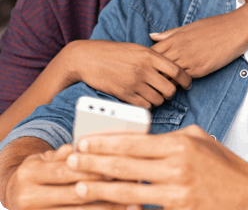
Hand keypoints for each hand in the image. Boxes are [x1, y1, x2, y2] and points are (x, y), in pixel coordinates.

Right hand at [4, 144, 129, 209]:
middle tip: (130, 181)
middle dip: (103, 187)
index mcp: (30, 173)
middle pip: (74, 193)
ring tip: (131, 202)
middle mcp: (29, 197)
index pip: (66, 170)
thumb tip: (84, 144)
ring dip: (107, 207)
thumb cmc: (39, 170)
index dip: (91, 167)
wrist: (15, 193)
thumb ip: (66, 151)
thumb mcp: (47, 156)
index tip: (116, 164)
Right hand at [65, 40, 191, 108]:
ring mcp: (134, 83)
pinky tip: (143, 99)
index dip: (186, 79)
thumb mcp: (136, 48)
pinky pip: (145, 106)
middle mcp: (144, 69)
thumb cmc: (113, 52)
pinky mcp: (125, 94)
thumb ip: (153, 57)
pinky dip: (147, 105)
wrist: (88, 58)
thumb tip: (170, 68)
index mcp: (149, 55)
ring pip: (159, 99)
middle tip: (167, 91)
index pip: (177, 70)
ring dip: (159, 99)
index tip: (187, 84)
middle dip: (171, 92)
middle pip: (170, 89)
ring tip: (153, 94)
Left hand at [66, 125, 247, 209]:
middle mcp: (175, 167)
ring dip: (100, 188)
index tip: (85, 140)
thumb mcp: (198, 138)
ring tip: (79, 184)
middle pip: (125, 165)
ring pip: (129, 191)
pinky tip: (108, 205)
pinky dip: (124, 207)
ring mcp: (176, 193)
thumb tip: (145, 139)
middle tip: (71, 159)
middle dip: (94, 162)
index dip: (106, 141)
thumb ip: (171, 137)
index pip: (134, 141)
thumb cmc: (223, 164)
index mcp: (179, 144)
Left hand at [150, 13, 247, 77]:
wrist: (235, 29)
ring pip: (168, 75)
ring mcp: (189, 60)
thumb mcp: (189, 27)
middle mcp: (179, 49)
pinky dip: (178, 83)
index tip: (146, 67)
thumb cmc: (213, 26)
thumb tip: (152, 36)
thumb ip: (169, 34)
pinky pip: (183, 80)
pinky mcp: (200, 69)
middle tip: (150, 81)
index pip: (152, 53)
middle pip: (157, 66)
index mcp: (175, 38)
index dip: (147, 61)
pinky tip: (178, 85)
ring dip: (164, 81)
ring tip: (162, 86)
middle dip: (152, 74)